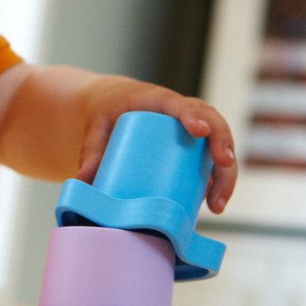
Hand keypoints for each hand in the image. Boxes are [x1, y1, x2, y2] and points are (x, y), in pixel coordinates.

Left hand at [75, 79, 237, 214]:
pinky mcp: (192, 147)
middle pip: (212, 125)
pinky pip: (213, 159)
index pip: (182, 104)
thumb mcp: (95, 129)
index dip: (194, 116)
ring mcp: (191, 129)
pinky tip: (215, 204)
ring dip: (224, 175)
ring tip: (216, 205)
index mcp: (159, 100)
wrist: (111, 106)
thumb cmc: (104, 114)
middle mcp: (182, 112)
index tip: (199, 132)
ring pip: (218, 146)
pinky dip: (218, 180)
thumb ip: (89, 154)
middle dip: (222, 147)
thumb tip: (81, 184)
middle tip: (220, 171)